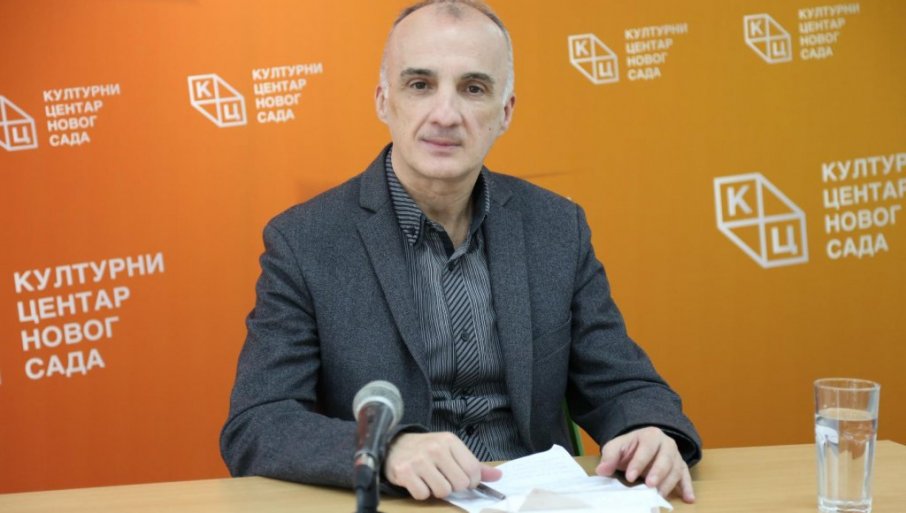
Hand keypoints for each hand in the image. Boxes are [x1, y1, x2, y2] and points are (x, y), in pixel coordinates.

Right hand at [384, 432, 502, 499]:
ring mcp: (419, 460)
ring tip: (429, 478)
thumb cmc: (427, 450)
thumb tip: (498, 476)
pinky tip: (417, 481)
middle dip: (453, 486)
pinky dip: (421, 492)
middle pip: (459, 484)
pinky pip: (423, 495)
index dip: (471, 481)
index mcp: (450, 441)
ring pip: (442, 491)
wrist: (394, 445)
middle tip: (443, 477)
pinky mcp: (404, 472)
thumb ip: (474, 465)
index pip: (473, 470)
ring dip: (437, 490)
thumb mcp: (451, 450)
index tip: (462, 479)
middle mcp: (435, 448)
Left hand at [595, 427, 694, 502]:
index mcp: (651, 435)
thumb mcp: (616, 447)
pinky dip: (688, 487)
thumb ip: (609, 457)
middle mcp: (667, 444)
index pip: (646, 448)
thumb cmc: (629, 448)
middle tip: (650, 485)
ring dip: (669, 483)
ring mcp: (676, 456)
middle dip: (658, 472)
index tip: (630, 477)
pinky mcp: (681, 467)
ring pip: (676, 469)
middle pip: (666, 458)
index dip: (638, 463)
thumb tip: (601, 470)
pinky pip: (686, 476)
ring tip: (659, 495)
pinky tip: (689, 498)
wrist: (641, 446)